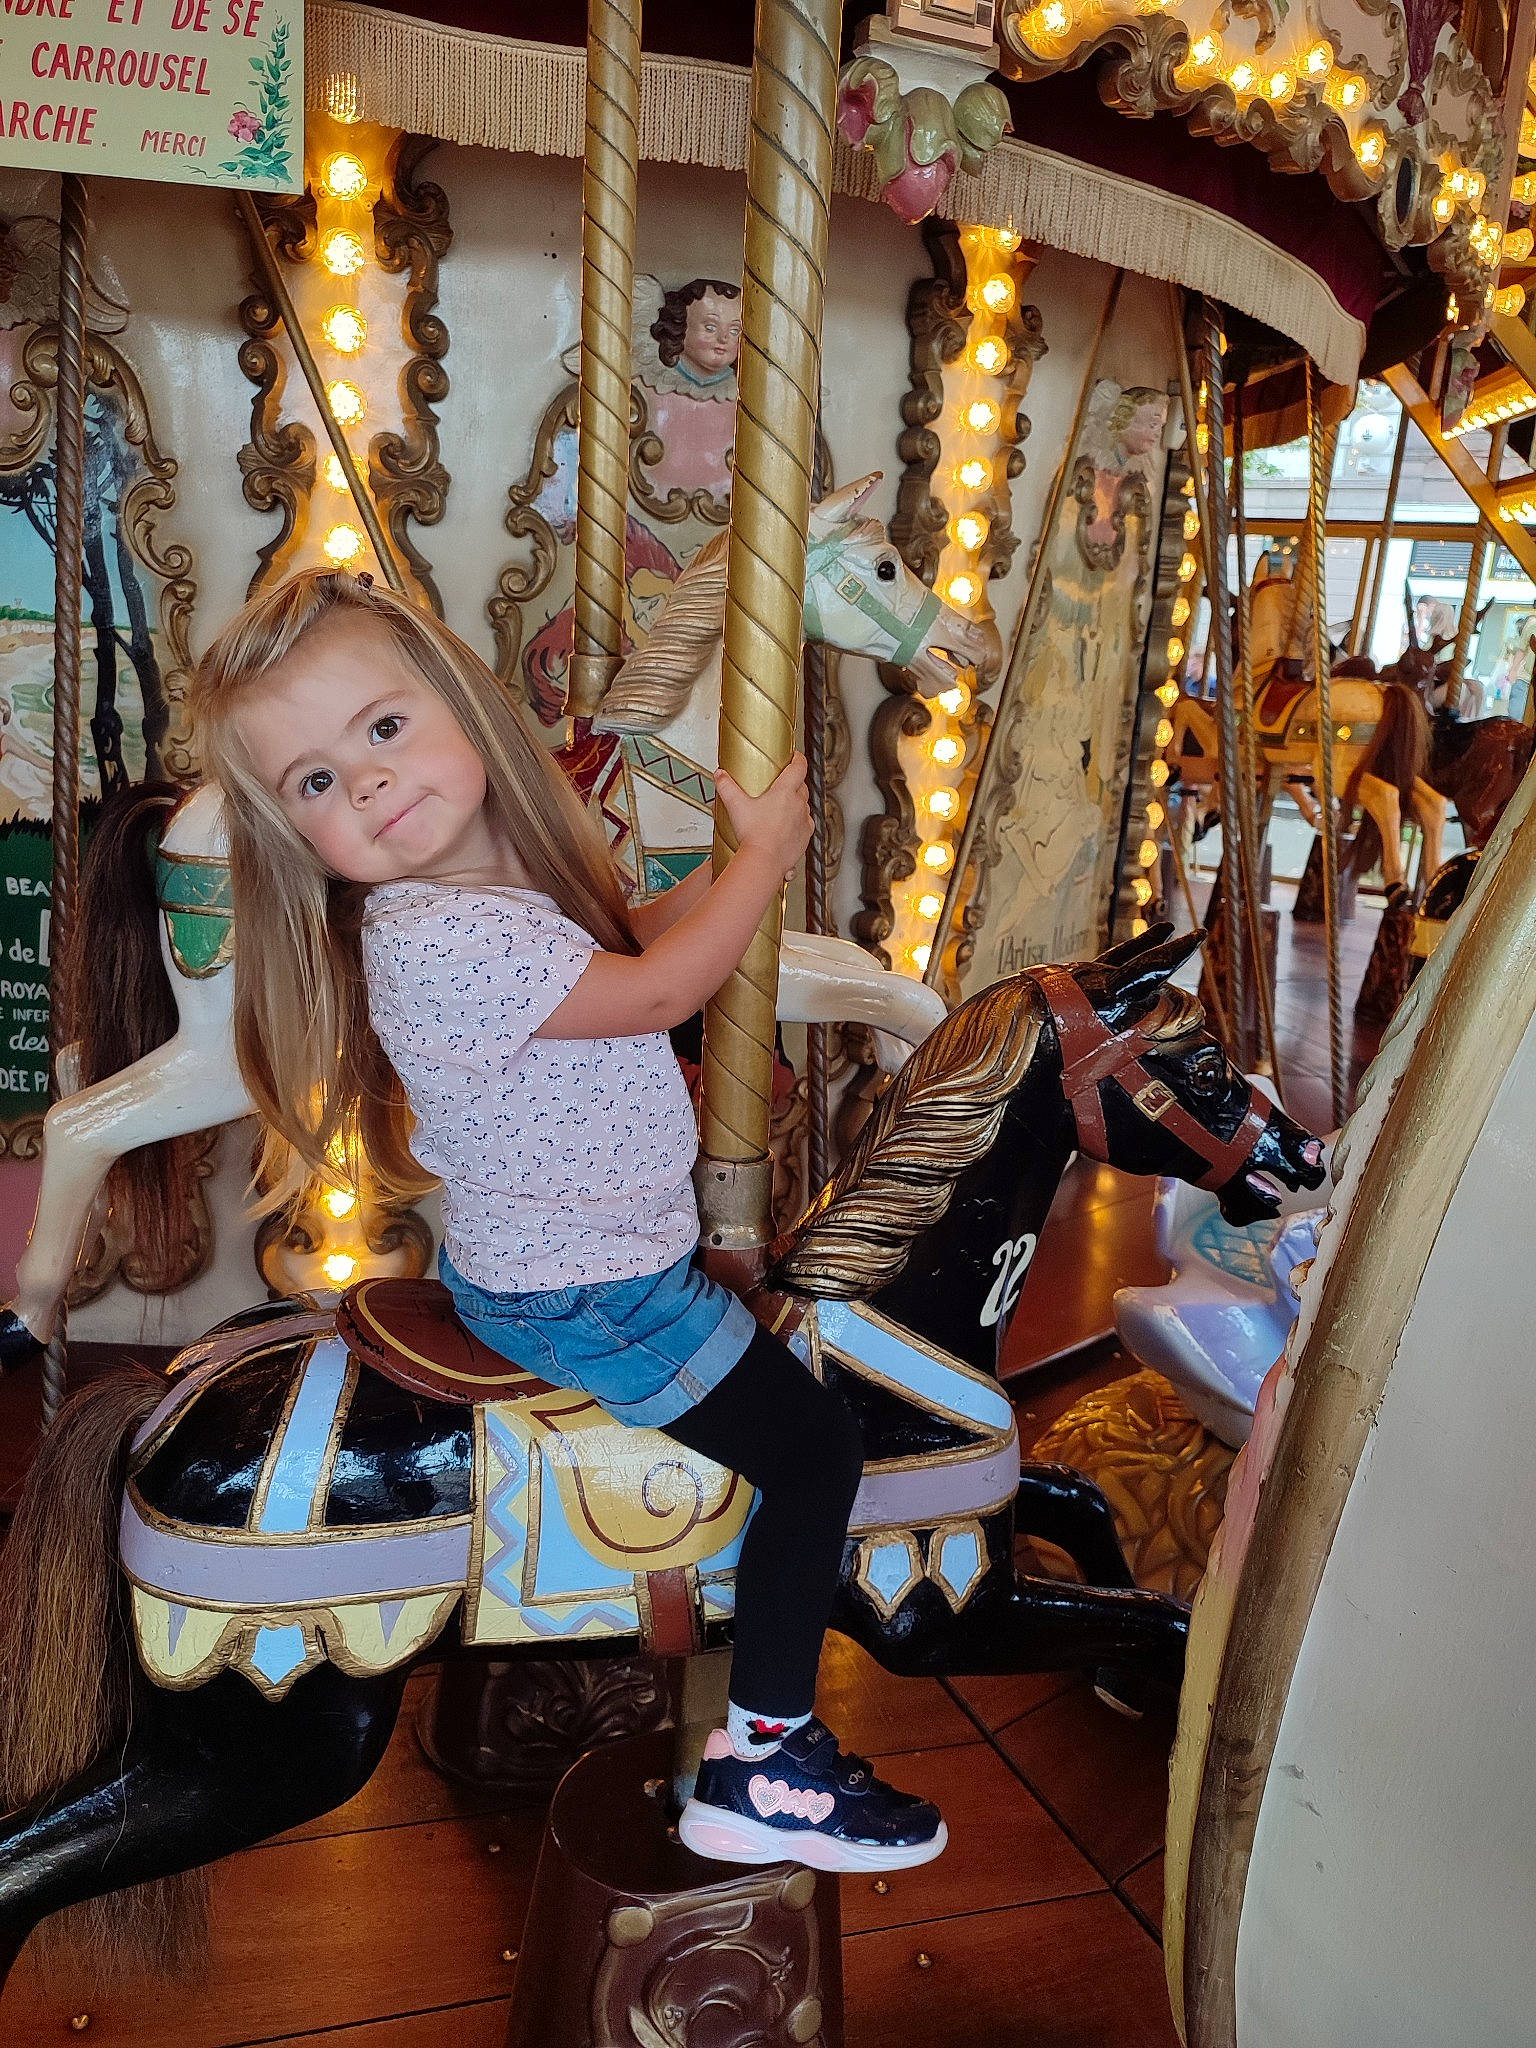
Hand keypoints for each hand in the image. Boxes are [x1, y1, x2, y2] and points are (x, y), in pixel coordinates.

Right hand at [717, 754, 812, 878]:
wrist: (764, 862)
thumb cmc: (753, 835)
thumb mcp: (736, 806)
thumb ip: (727, 787)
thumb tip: (720, 775)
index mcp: (785, 792)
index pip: (799, 767)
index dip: (797, 758)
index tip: (795, 756)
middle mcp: (799, 805)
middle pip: (801, 786)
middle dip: (794, 783)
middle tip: (781, 785)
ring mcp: (804, 821)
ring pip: (804, 806)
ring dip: (795, 805)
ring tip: (781, 808)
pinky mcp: (805, 838)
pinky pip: (804, 826)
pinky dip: (797, 824)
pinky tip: (785, 828)